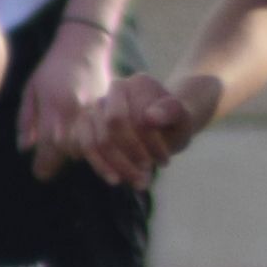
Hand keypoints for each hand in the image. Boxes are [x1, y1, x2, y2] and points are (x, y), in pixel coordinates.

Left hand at [17, 21, 122, 166]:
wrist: (83, 46)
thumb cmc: (51, 68)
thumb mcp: (31, 90)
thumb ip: (26, 120)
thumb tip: (25, 149)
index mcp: (55, 106)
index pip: (50, 146)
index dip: (44, 165)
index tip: (39, 174)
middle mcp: (76, 111)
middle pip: (70, 151)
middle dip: (59, 161)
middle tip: (50, 164)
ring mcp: (95, 110)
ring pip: (90, 147)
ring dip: (79, 156)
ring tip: (68, 157)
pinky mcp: (109, 109)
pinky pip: (105, 136)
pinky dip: (98, 148)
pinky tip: (91, 152)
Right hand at [76, 67, 221, 189]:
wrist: (164, 127)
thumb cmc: (174, 124)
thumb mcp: (183, 119)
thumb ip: (172, 113)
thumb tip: (150, 117)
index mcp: (138, 83)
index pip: (136, 116)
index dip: (149, 143)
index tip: (164, 161)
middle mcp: (114, 90)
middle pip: (111, 127)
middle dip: (129, 157)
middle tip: (147, 176)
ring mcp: (96, 106)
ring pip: (95, 140)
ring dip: (114, 166)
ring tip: (136, 182)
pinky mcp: (84, 125)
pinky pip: (82, 146)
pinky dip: (98, 165)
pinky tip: (115, 178)